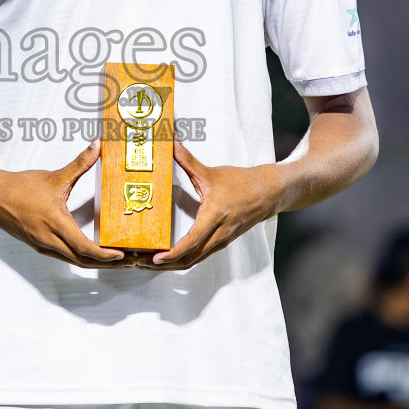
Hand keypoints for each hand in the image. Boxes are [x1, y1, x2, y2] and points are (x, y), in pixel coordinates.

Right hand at [0, 140, 124, 268]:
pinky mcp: (39, 245)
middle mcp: (49, 239)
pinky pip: (64, 257)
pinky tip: (92, 253)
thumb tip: (97, 145)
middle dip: (107, 263)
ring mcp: (43, 245)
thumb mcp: (54, 176)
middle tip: (127, 259)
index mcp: (55, 223)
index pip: (84, 248)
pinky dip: (81, 258)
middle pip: (83, 261)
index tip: (120, 254)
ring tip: (115, 259)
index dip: (104, 255)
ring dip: (95, 263)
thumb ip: (80, 163)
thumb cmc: (19, 188)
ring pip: (74, 262)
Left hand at [146, 143, 280, 269]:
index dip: (174, 252)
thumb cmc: (242, 183)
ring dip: (171, 265)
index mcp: (215, 215)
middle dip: (164, 264)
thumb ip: (187, 159)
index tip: (156, 258)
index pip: (193, 240)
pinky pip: (199, 257)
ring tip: (147, 263)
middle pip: (190, 259)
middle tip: (140, 262)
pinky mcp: (221, 243)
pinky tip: (167, 258)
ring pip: (194, 261)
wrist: (268, 193)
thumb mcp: (211, 172)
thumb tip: (170, 143)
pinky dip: (182, 261)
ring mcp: (221, 241)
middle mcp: (219, 233)